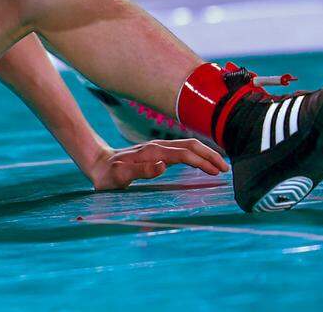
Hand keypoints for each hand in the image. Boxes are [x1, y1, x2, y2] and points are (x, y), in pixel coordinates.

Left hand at [85, 139, 228, 190]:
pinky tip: (202, 162)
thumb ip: (139, 171)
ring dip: (205, 154)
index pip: (183, 154)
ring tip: (220, 166)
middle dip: (209, 155)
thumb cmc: (107, 175)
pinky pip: (181, 150)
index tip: (216, 172)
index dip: (201, 161)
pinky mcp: (157, 152)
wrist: (97, 164)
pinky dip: (196, 154)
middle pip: (190, 145)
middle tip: (226, 169)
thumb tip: (163, 166)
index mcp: (152, 153)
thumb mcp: (119, 177)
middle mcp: (157, 147)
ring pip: (187, 145)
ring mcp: (157, 148)